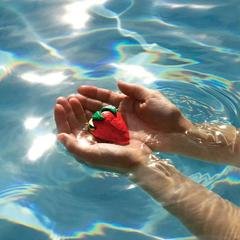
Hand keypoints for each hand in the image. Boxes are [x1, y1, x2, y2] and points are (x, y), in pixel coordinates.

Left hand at [54, 97, 151, 172]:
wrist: (137, 159)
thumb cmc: (113, 159)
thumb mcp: (91, 155)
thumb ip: (74, 147)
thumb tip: (59, 136)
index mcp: (82, 148)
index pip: (66, 131)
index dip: (61, 118)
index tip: (58, 105)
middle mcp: (88, 141)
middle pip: (74, 123)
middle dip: (68, 110)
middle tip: (63, 98)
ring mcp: (98, 134)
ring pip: (84, 119)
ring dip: (78, 108)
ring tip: (73, 97)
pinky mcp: (108, 128)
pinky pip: (96, 116)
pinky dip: (91, 109)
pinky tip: (87, 101)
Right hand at [76, 81, 191, 151]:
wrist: (175, 134)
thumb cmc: (165, 113)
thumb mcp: (151, 97)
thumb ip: (134, 90)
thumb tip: (118, 82)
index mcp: (127, 102)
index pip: (106, 96)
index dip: (93, 93)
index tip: (79, 89)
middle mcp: (120, 114)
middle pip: (98, 107)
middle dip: (84, 103)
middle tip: (69, 99)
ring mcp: (119, 126)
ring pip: (98, 119)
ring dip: (84, 115)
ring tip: (71, 109)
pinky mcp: (121, 137)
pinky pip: (104, 132)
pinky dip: (93, 128)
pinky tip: (81, 125)